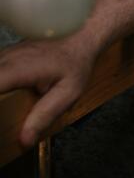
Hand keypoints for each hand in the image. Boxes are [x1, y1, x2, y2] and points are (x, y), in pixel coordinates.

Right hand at [0, 31, 99, 146]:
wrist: (80, 37)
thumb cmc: (76, 63)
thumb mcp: (69, 92)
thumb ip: (45, 115)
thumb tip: (24, 140)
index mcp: (20, 69)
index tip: (2, 112)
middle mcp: (7, 59)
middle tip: (5, 115)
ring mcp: (4, 55)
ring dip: (0, 92)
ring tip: (7, 107)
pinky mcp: (4, 56)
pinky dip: (0, 82)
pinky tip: (8, 96)